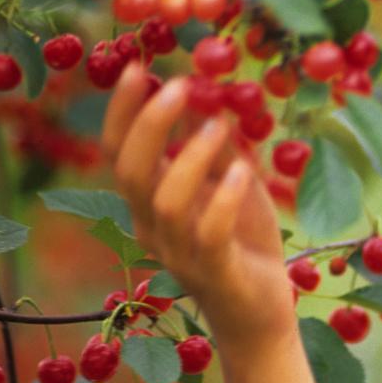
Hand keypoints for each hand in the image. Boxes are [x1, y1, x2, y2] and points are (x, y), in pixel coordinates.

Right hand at [100, 62, 296, 362]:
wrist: (262, 317)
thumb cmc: (245, 246)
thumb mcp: (235, 188)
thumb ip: (219, 151)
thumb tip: (211, 100)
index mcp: (149, 204)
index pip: (119, 153)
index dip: (123, 110)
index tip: (138, 65)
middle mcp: (152, 229)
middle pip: (131, 172)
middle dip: (149, 124)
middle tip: (180, 85)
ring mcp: (180, 255)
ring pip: (166, 202)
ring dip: (191, 157)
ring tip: (219, 123)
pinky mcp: (215, 275)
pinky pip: (208, 234)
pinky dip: (222, 198)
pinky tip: (244, 171)